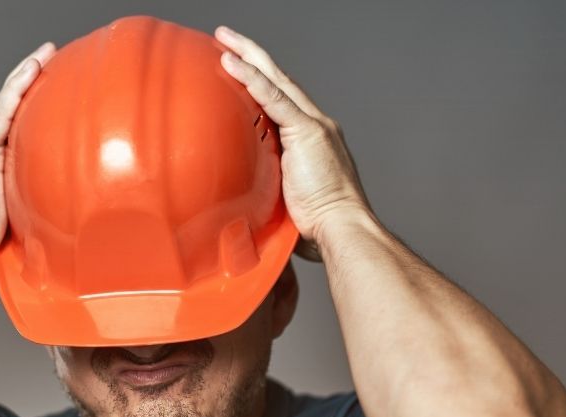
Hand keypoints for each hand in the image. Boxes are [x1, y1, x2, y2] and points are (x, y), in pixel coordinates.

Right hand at [0, 40, 56, 286]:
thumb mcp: (20, 235)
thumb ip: (37, 229)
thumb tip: (64, 246)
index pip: (16, 135)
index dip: (31, 113)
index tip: (50, 97)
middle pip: (11, 113)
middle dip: (30, 86)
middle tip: (50, 62)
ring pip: (7, 105)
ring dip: (26, 77)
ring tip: (46, 54)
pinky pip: (4, 113)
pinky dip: (18, 88)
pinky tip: (33, 69)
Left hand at [214, 25, 371, 260]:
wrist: (341, 230)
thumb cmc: (318, 227)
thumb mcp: (286, 199)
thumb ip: (269, 187)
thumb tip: (244, 200)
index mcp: (312, 139)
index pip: (282, 100)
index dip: (261, 80)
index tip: (238, 67)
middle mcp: (316, 125)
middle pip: (280, 80)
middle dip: (253, 56)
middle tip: (226, 37)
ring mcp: (313, 126)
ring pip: (276, 80)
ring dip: (248, 57)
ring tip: (223, 38)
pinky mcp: (307, 132)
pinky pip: (274, 98)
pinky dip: (252, 79)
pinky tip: (231, 63)